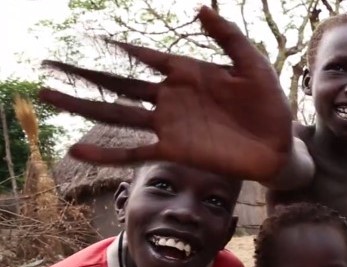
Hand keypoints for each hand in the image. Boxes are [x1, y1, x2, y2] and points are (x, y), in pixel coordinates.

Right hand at [39, 6, 291, 180]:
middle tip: (48, 65)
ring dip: (82, 106)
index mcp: (186, 72)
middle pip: (118, 83)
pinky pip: (133, 151)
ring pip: (116, 114)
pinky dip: (105, 153)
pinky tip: (77, 150)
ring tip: (48, 96)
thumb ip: (227, 37)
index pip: (143, 55)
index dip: (116, 46)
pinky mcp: (174, 151)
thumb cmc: (268, 104)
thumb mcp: (252, 64)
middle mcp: (170, 97)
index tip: (86, 37)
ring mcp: (168, 125)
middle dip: (83, 74)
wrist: (279, 145)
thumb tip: (199, 8)